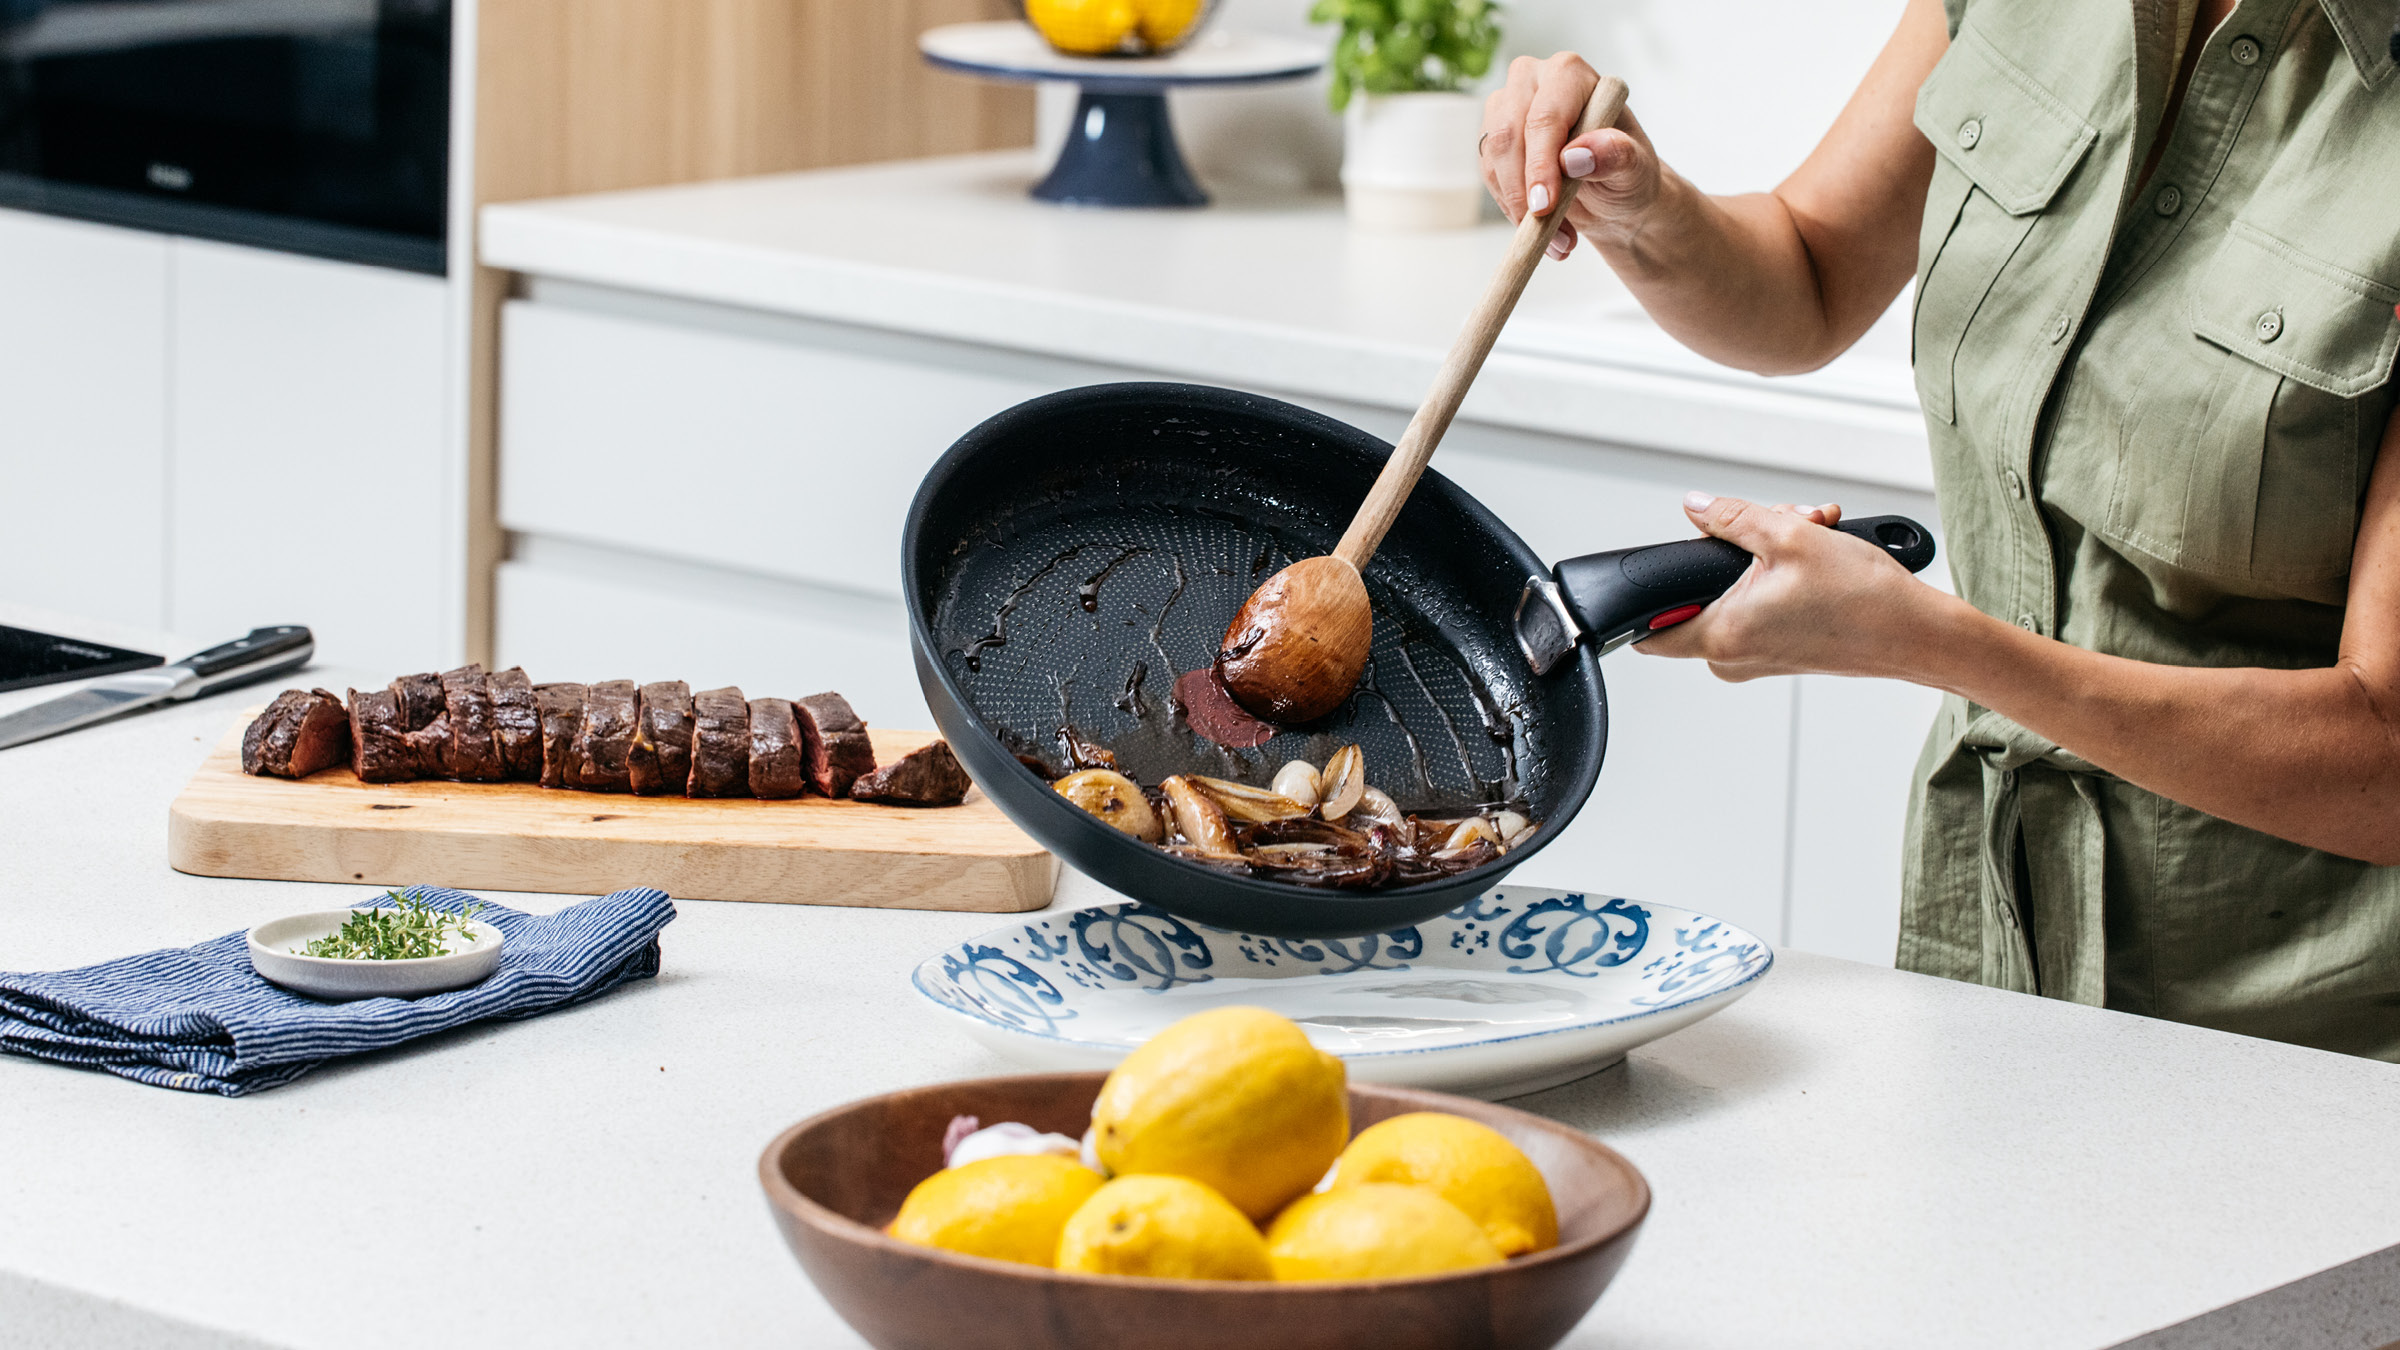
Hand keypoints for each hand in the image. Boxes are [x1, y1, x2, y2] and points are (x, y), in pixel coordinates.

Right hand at [1479, 52, 1665, 260]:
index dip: (1540, 163)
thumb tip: (1576, 156)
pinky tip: (1539, 228)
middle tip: (1544, 229)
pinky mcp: (1493, 137)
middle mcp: (1534, 81)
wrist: (1613, 193)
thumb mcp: (1636, 169)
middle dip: (1523, 189)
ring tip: (1555, 237)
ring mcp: (1507, 106)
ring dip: (1517, 205)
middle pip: (1508, 133)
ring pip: (1493, 157)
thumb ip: (1616, 156)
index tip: (1545, 206)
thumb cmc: (1628, 171)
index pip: (1544, 117)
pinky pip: (1489, 175)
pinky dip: (1510, 208)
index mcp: (1571, 74)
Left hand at [1635, 492, 1947, 682]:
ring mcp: (1756, 658)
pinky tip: (1816, 555)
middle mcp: (1733, 657)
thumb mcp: (1790, 536)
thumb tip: (1695, 507)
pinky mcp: (1779, 652)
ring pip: (1735, 594)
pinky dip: (1780, 577)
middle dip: (1734, 549)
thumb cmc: (1866, 599)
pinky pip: (1759, 607)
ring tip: (1811, 535)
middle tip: (1775, 526)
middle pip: (1700, 594)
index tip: (1660, 570)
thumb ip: (1731, 519)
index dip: (1649, 594)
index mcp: (1723, 635)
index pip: (1648, 630)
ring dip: (1767, 555)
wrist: (1919, 635)